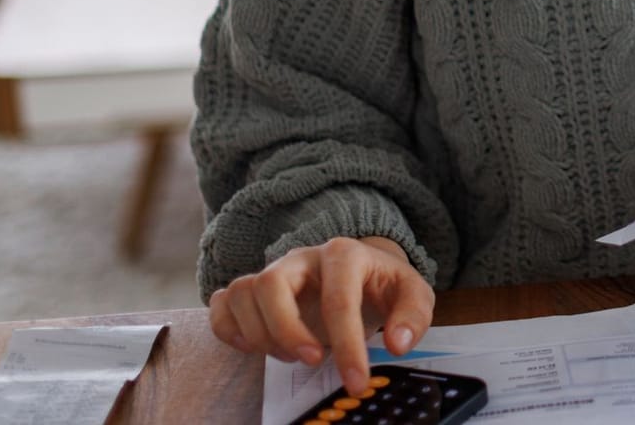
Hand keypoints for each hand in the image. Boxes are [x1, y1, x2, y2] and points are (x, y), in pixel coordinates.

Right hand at [208, 235, 432, 394]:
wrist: (363, 270)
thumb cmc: (382, 284)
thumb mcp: (412, 294)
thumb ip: (412, 316)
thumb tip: (397, 344)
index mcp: (344, 254)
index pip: (338, 299)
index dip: (346, 345)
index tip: (355, 380)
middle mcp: (301, 257)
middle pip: (271, 284)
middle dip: (287, 331)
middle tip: (312, 362)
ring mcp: (272, 270)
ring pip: (242, 293)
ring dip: (261, 335)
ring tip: (294, 356)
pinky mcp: (253, 288)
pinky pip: (221, 304)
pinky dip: (229, 330)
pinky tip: (255, 348)